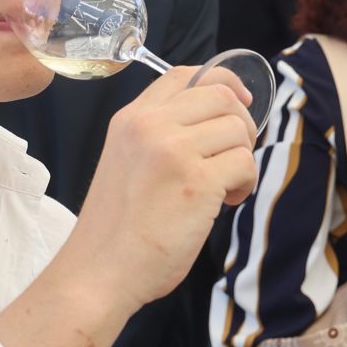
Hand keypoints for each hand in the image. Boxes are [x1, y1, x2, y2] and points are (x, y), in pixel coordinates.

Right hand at [68, 66, 258, 314]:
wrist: (101, 271)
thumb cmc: (118, 228)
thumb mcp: (126, 160)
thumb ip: (160, 135)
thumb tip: (218, 119)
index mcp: (131, 118)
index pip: (184, 74)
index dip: (222, 82)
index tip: (239, 102)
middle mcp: (151, 126)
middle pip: (221, 95)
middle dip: (242, 124)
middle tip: (232, 158)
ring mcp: (174, 150)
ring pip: (238, 129)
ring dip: (243, 159)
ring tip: (224, 188)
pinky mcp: (198, 181)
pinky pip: (245, 163)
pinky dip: (245, 183)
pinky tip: (225, 203)